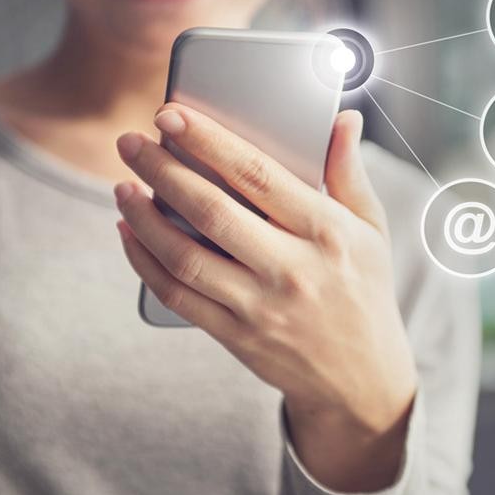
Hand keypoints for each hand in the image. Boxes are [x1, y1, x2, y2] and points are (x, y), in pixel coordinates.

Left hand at [114, 103, 417, 491]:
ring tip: (122, 186)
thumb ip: (350, 172)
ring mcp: (261, 307)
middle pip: (210, 211)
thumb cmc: (365, 292)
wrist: (362, 379)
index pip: (257, 175)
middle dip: (161, 170)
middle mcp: (293, 269)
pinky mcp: (237, 336)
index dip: (209, 141)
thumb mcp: (372, 230)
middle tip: (130, 143)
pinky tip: (129, 234)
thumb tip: (344, 119)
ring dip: (143, 217)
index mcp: (327, 232)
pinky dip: (145, 263)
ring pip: (184, 255)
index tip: (171, 115)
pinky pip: (178, 296)